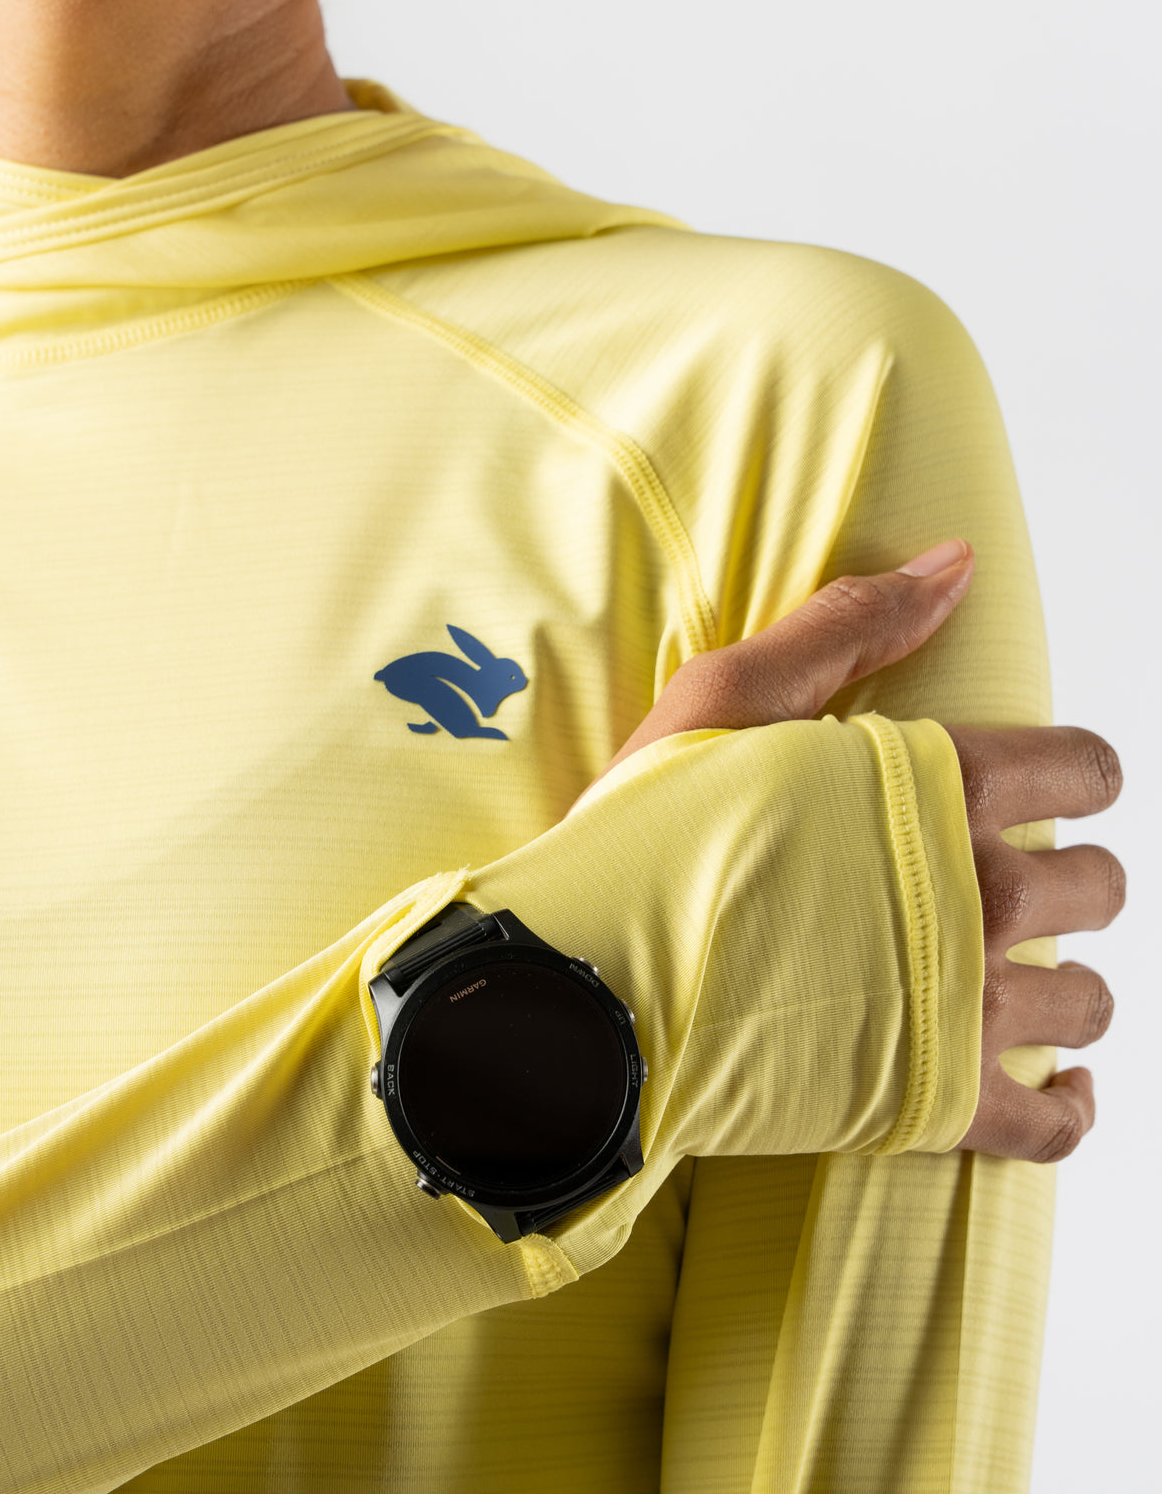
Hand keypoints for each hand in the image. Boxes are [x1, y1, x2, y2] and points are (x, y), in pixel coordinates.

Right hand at [577, 538, 1123, 1162]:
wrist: (590, 981)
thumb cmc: (646, 837)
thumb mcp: (727, 695)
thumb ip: (850, 626)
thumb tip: (956, 564)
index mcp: (937, 790)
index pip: (1082, 771)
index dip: (1081, 774)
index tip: (1055, 788)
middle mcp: (976, 897)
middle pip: (1097, 888)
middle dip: (1071, 877)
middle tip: (1011, 884)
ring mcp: (963, 1006)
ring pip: (1090, 1001)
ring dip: (1070, 986)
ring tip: (1021, 978)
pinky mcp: (935, 1103)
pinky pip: (1050, 1123)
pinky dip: (1068, 1107)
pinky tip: (1058, 1084)